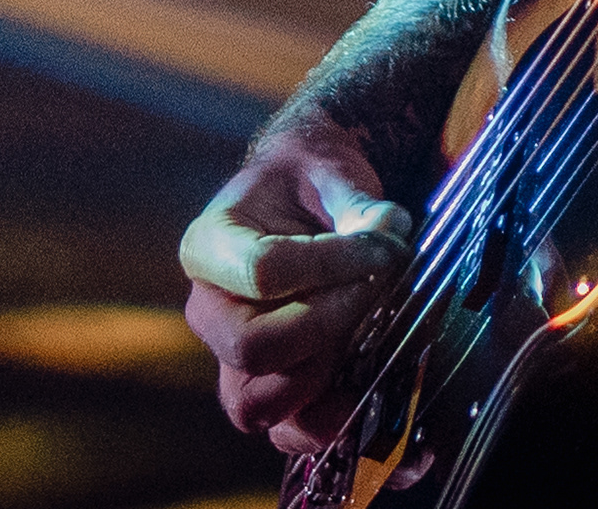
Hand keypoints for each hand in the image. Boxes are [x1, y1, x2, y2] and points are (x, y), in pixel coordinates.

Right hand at [179, 114, 416, 451]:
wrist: (301, 197)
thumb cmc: (308, 180)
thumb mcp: (328, 170)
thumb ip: (357, 203)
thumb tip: (389, 235)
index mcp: (209, 246)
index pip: (262, 273)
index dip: (330, 266)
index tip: (383, 247)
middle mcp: (209, 309)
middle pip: (252, 347)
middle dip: (329, 325)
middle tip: (378, 291)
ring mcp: (231, 356)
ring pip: (258, 402)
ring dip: (323, 379)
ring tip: (368, 341)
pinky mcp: (266, 385)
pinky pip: (283, 428)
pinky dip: (324, 425)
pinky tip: (367, 403)